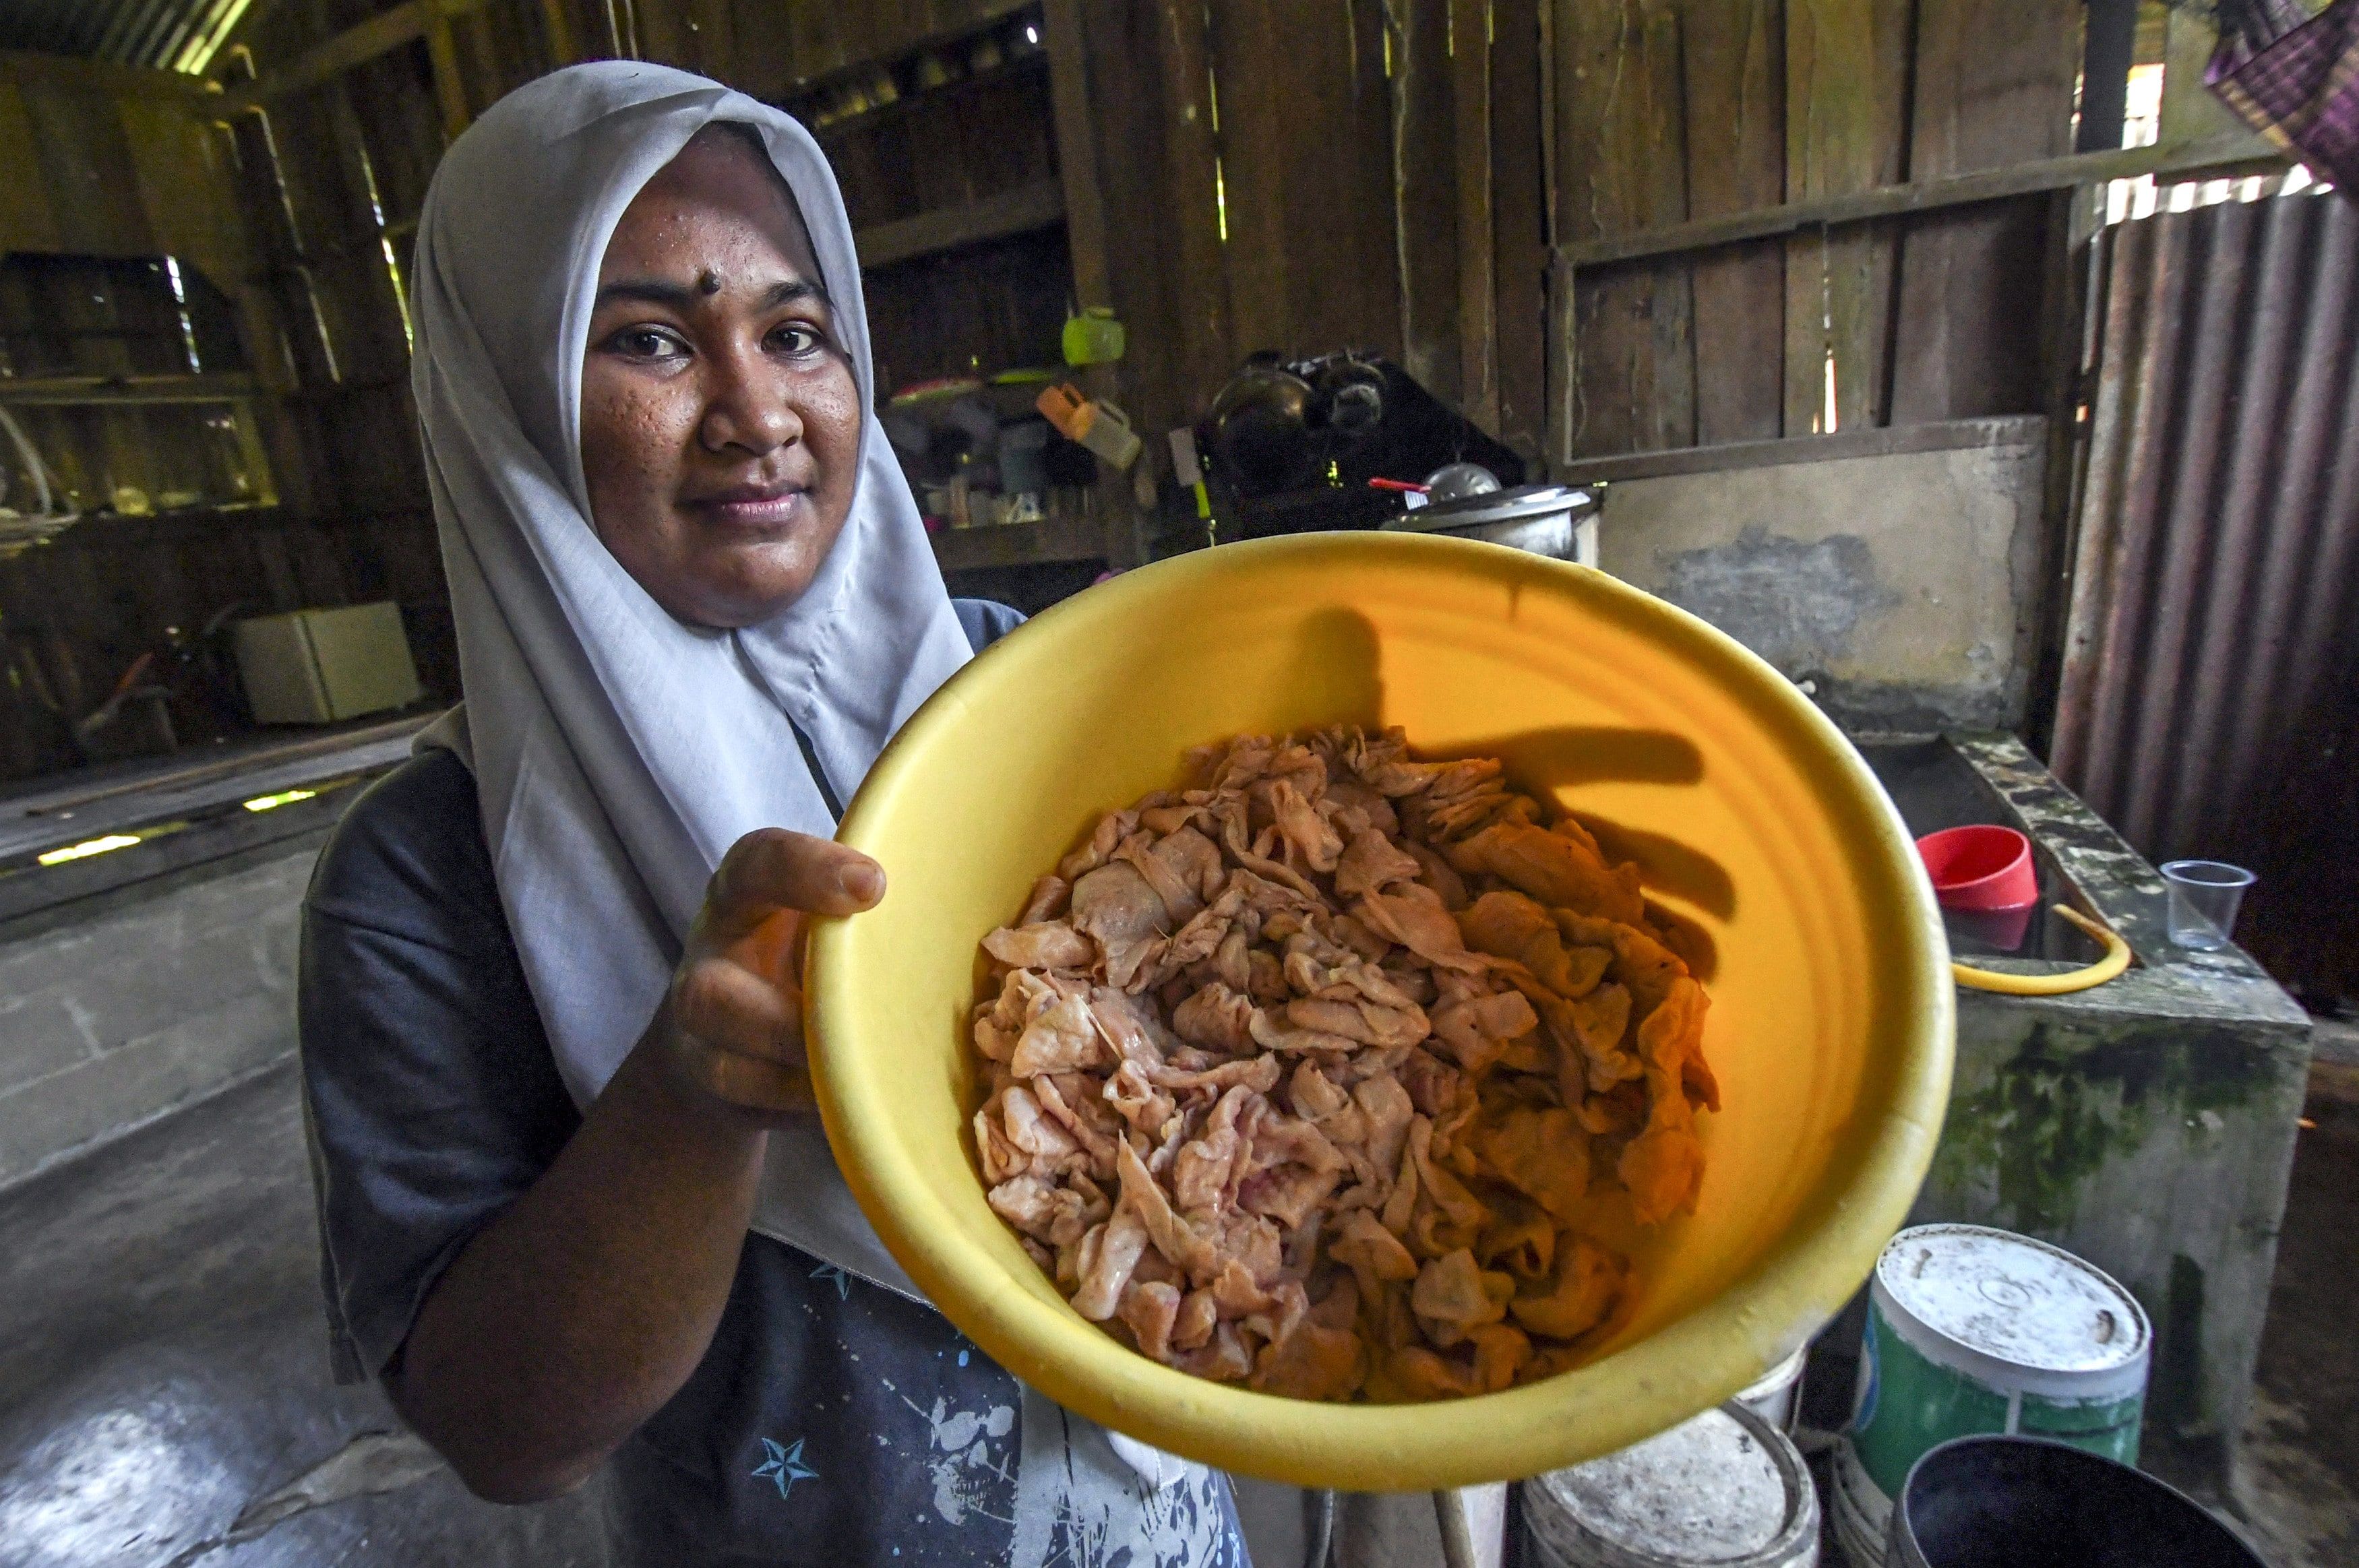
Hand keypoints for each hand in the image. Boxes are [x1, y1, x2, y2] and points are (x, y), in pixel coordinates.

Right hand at [664, 829, 883, 1120]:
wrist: (730, 1029)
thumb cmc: (801, 950)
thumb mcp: (819, 909)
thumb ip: (863, 902)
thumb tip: (978, 881)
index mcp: (741, 895)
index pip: (757, 864)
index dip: (808, 870)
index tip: (875, 885)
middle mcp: (707, 963)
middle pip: (714, 995)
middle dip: (790, 1019)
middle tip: (867, 1020)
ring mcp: (701, 1038)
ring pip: (735, 1070)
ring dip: (810, 1078)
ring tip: (874, 1073)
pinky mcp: (720, 1094)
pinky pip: (764, 1111)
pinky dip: (818, 1111)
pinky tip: (865, 1103)